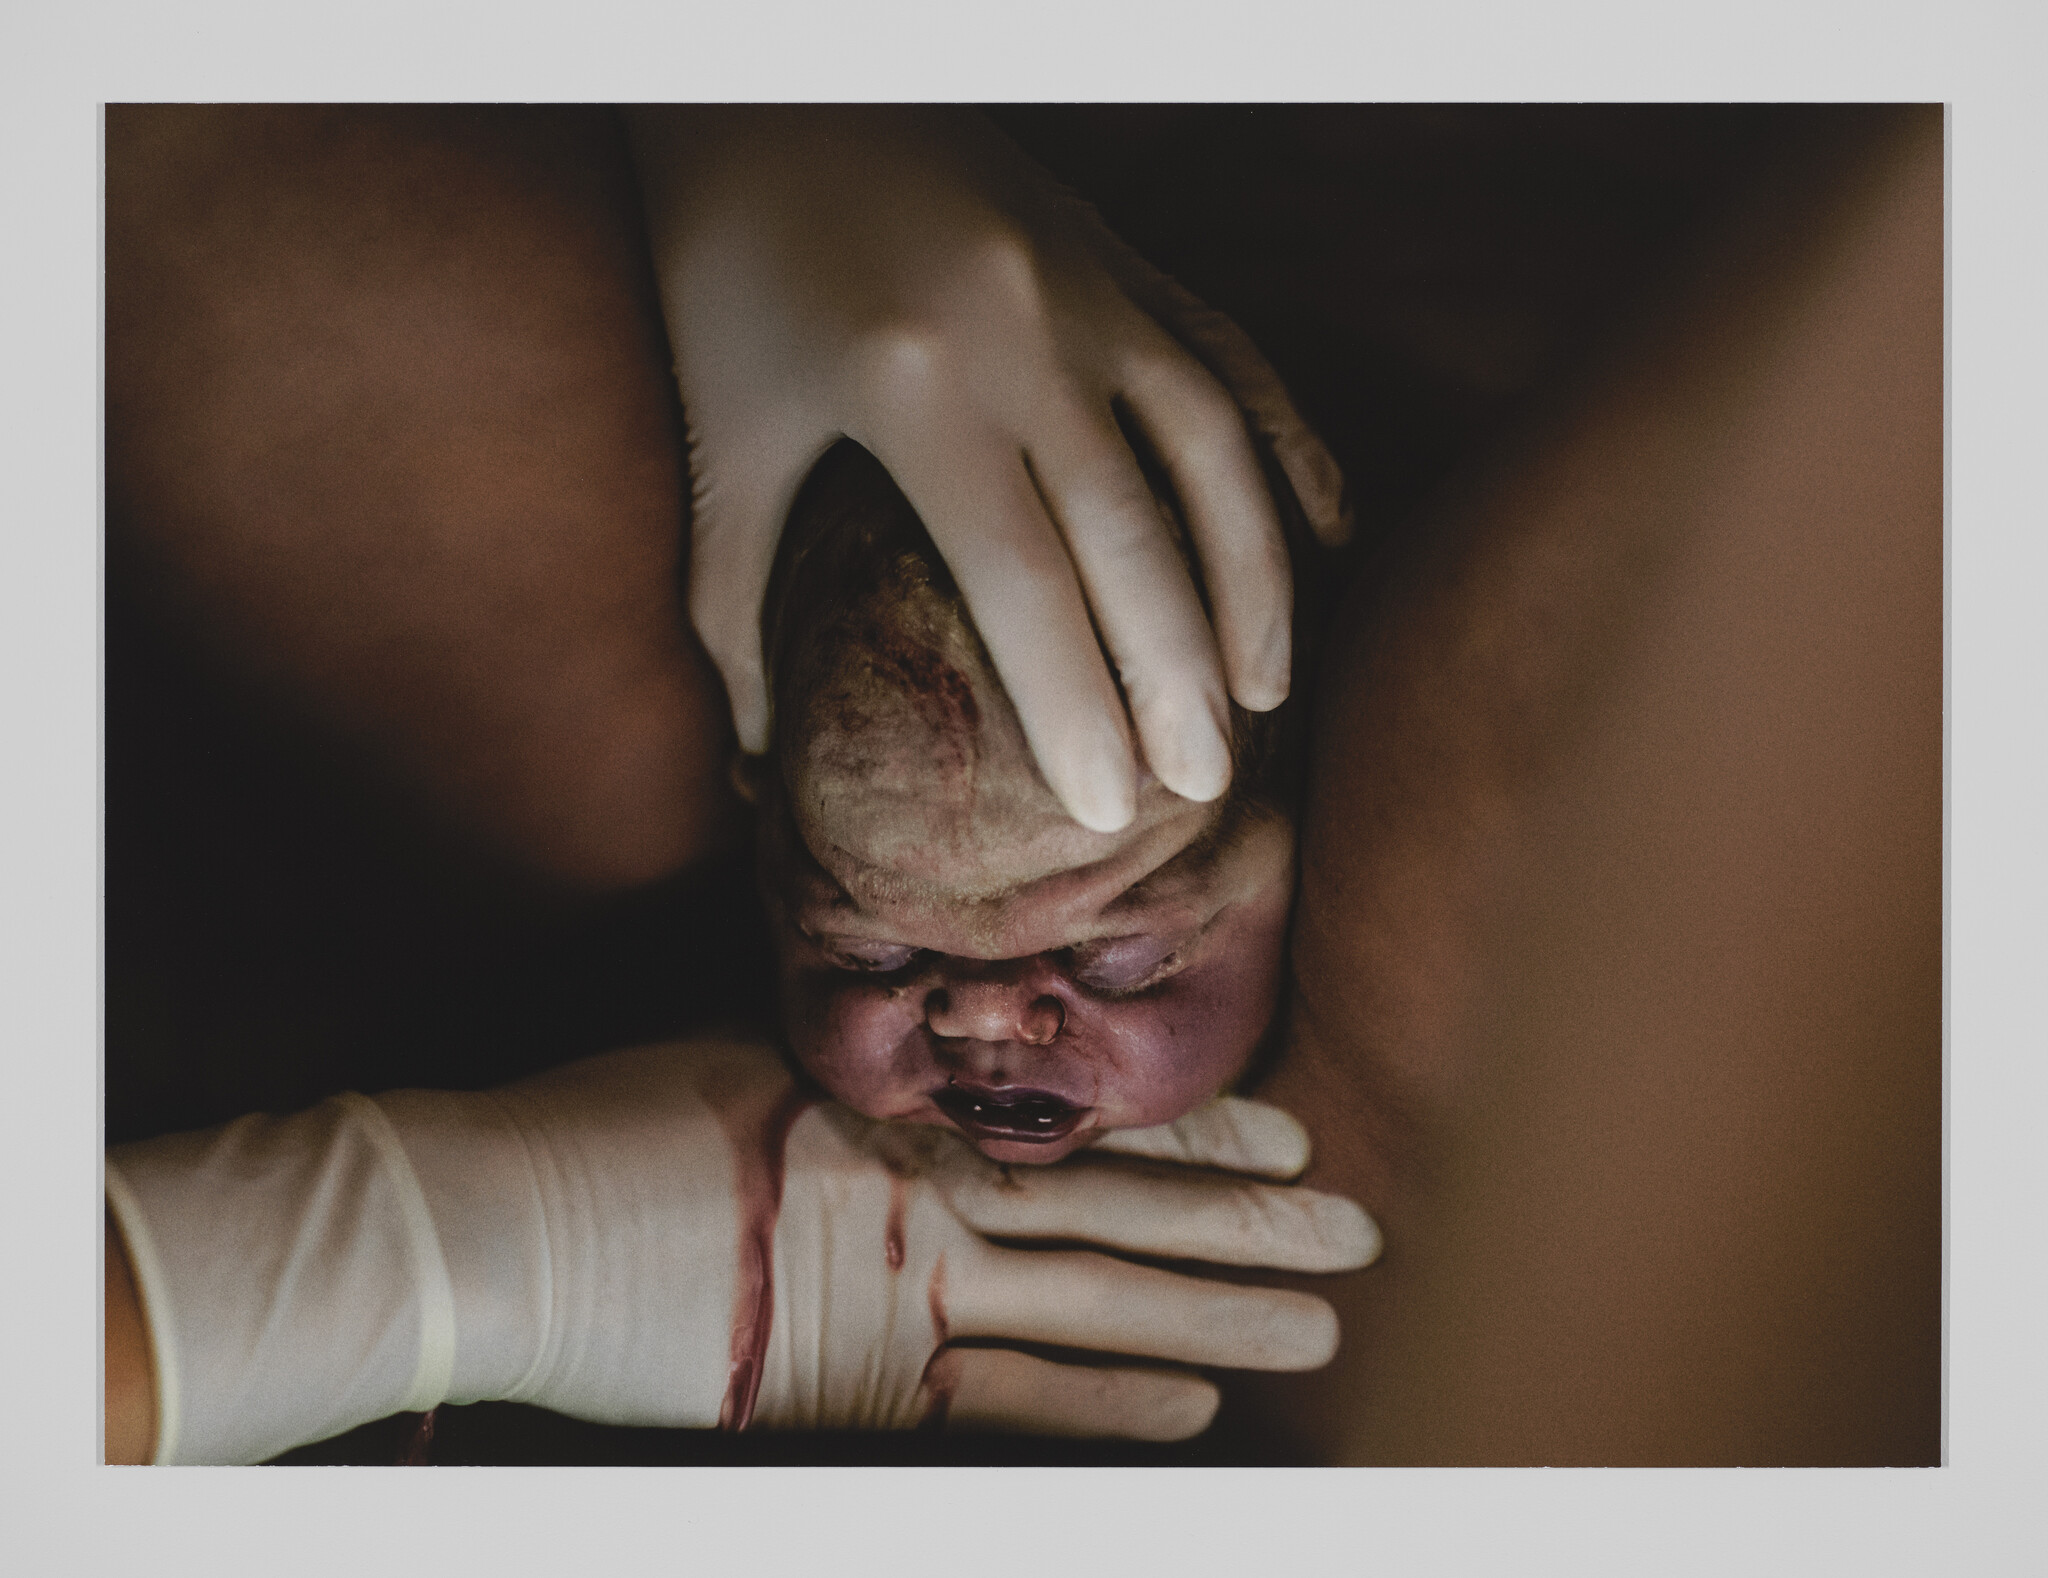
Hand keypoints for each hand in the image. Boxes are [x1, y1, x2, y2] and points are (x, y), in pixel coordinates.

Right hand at [434, 1039, 1379, 1437]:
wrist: (508, 1213)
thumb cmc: (613, 1119)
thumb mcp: (747, 1052)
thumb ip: (852, 1061)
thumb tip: (911, 1046)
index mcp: (908, 1103)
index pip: (1082, 1122)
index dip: (1196, 1130)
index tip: (1291, 1132)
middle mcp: (927, 1189)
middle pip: (1120, 1208)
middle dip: (1250, 1222)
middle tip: (1360, 1229)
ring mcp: (901, 1289)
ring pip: (1095, 1298)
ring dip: (1216, 1310)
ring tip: (1321, 1321)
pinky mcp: (859, 1379)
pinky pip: (1011, 1395)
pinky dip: (1108, 1399)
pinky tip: (1200, 1405)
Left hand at [627, 106, 1349, 832]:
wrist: (777, 78)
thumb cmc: (728, 266)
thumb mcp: (720, 435)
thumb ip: (733, 604)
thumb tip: (751, 761)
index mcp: (912, 384)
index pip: (1019, 579)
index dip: (1073, 704)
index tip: (1112, 809)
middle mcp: (1023, 333)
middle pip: (1132, 532)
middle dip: (1177, 673)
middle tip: (1209, 784)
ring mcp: (1090, 285)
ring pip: (1210, 444)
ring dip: (1252, 576)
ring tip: (1267, 691)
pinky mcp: (1124, 256)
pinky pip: (1232, 355)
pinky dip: (1286, 443)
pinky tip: (1326, 528)